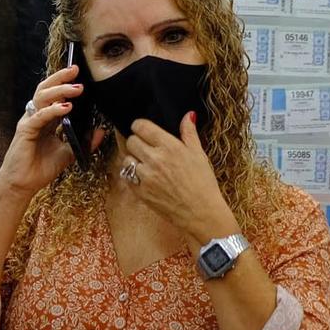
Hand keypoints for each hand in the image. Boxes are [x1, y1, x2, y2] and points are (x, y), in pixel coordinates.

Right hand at [0, 66, 95, 197]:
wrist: (22, 185)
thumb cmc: (40, 169)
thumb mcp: (68, 154)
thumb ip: (83, 142)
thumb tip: (101, 131)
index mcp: (46, 119)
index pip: (54, 94)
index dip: (64, 82)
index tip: (79, 73)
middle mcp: (36, 117)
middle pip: (46, 89)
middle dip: (61, 78)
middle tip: (76, 70)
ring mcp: (29, 122)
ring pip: (42, 97)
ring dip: (60, 90)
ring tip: (76, 88)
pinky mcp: (25, 131)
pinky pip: (39, 116)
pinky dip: (52, 110)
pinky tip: (66, 107)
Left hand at [122, 113, 235, 244]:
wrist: (201, 213)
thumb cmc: (203, 184)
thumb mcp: (199, 154)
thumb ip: (189, 133)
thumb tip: (188, 115)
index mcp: (170, 146)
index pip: (140, 126)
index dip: (139, 126)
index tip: (142, 130)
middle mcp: (155, 159)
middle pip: (131, 141)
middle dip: (137, 142)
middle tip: (146, 148)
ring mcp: (146, 176)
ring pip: (126, 159)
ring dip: (133, 159)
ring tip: (146, 165)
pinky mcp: (140, 192)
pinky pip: (127, 177)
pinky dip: (132, 175)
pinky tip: (144, 178)